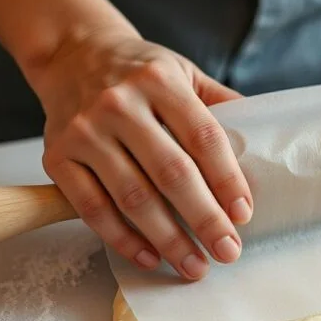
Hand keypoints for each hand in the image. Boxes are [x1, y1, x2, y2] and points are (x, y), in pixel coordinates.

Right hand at [31, 28, 252, 279]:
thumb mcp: (184, 72)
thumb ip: (221, 105)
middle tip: (228, 252)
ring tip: (194, 266)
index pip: (204, 137)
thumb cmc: (139, 72)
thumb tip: (264, 143)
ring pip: (133, 197)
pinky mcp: (56, 157)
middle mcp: (119, 104)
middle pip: (171, 173)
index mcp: (160, 81)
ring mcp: (84, 131)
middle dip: (205, 220)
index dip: (227, 180)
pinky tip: (150, 257)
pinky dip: (122, 239)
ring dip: (168, 239)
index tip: (243, 214)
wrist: (72, 54)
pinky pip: (92, 208)